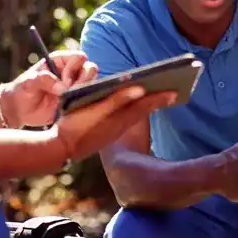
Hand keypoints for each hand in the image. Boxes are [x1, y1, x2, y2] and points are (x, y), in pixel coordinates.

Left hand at [4, 50, 98, 126]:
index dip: (74, 69)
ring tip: (66, 101)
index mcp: (60, 61)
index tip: (63, 81)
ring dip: (83, 93)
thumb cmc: (22, 90)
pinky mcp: (75, 101)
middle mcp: (70, 72)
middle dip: (83, 81)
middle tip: (68, 92)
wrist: (19, 110)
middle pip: (90, 69)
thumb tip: (63, 88)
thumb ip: (44, 79)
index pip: (80, 58)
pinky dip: (83, 104)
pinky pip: (87, 101)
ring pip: (92, 85)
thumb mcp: (28, 82)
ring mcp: (74, 87)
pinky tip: (69, 109)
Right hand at [55, 86, 175, 161]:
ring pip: (136, 113)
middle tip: (174, 91)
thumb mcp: (95, 111)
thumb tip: (140, 88)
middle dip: (159, 99)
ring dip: (148, 103)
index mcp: (119, 119)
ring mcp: (114, 130)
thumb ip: (116, 99)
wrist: (60, 149)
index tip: (176, 91)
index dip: (161, 97)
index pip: (145, 105)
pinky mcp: (107, 132)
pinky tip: (137, 104)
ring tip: (160, 94)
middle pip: (144, 108)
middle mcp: (120, 125)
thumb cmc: (75, 127)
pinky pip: (127, 117)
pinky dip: (136, 109)